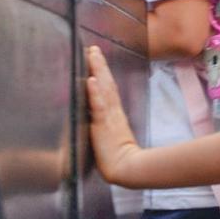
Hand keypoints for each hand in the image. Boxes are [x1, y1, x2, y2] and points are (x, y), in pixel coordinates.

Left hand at [85, 47, 142, 184]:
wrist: (127, 169)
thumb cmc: (121, 159)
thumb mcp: (116, 140)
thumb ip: (110, 129)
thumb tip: (103, 122)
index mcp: (115, 115)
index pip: (108, 89)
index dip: (103, 73)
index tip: (97, 57)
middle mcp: (112, 112)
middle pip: (107, 83)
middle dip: (99, 65)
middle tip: (93, 48)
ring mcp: (108, 117)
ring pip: (103, 89)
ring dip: (97, 71)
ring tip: (92, 55)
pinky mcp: (103, 125)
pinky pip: (99, 106)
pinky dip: (95, 92)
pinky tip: (92, 80)